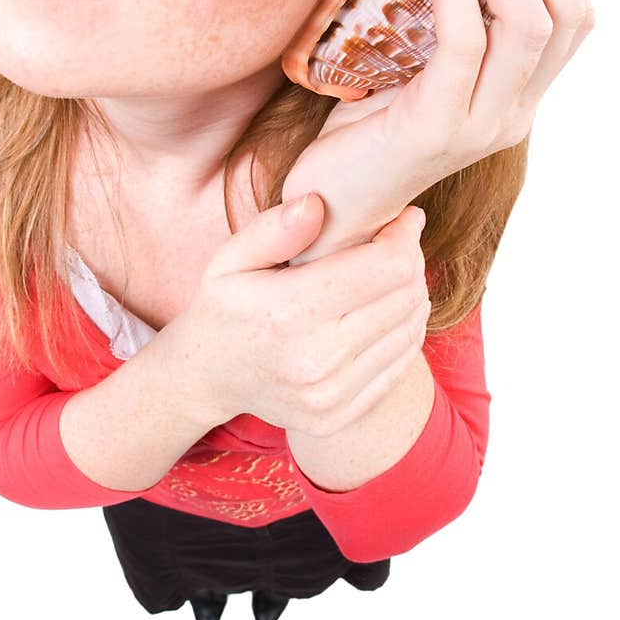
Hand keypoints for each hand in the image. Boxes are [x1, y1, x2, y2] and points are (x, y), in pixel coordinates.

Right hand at [160, 194, 430, 436]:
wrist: (207, 376)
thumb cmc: (224, 304)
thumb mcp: (230, 257)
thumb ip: (274, 229)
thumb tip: (317, 204)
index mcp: (287, 313)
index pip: (385, 267)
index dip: (403, 235)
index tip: (401, 218)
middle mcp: (314, 360)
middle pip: (406, 295)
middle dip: (410, 260)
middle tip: (395, 243)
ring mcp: (330, 395)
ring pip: (411, 329)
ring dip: (412, 294)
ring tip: (389, 275)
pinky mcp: (341, 415)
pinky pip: (402, 363)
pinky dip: (404, 330)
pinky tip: (385, 310)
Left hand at [281, 0, 595, 262]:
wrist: (325, 212)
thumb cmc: (360, 132)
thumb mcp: (416, 70)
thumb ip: (447, 25)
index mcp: (520, 98)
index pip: (574, 13)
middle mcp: (515, 116)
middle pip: (565, 10)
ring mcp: (482, 127)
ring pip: (528, 23)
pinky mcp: (435, 131)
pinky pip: (465, 44)